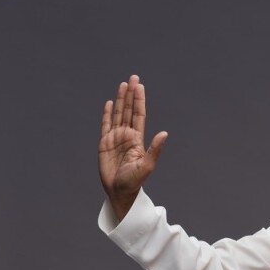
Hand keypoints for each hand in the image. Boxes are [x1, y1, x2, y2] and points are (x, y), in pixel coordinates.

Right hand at [98, 74, 167, 219]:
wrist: (119, 191)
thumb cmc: (134, 182)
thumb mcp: (147, 166)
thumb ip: (155, 149)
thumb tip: (165, 133)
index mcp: (137, 139)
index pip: (139, 115)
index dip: (139, 100)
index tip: (139, 86)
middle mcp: (127, 135)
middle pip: (129, 110)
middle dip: (131, 94)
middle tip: (133, 77)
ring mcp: (115, 138)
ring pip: (118, 114)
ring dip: (120, 99)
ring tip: (123, 84)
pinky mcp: (104, 143)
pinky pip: (105, 124)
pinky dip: (107, 113)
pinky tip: (109, 103)